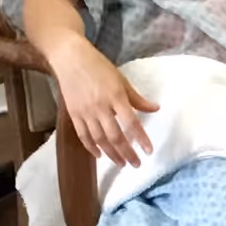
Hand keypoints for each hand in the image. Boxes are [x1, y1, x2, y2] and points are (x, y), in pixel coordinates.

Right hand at [49, 40, 157, 167]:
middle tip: (136, 164)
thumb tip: (155, 109)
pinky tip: (100, 155)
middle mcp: (101, 107)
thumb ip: (137, 98)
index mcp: (116, 96)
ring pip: (99, 139)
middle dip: (126, 152)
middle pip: (115, 135)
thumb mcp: (122, 80)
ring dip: (111, 153)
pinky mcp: (73, 115)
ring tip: (121, 163)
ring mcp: (85, 112)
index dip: (140, 138)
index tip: (149, 151)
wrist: (71, 60)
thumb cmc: (100, 68)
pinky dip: (91, 147)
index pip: (131, 122)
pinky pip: (83, 135)